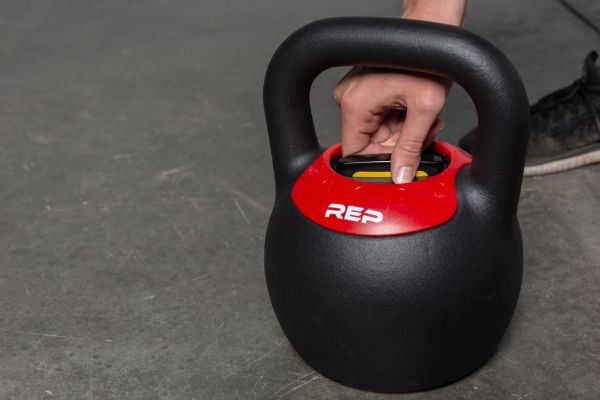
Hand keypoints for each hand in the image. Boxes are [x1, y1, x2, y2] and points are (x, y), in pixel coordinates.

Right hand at [333, 67, 449, 182]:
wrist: (432, 32)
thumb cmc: (428, 58)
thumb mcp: (425, 109)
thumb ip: (411, 147)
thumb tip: (401, 175)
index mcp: (355, 104)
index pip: (355, 152)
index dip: (379, 161)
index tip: (400, 161)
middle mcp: (349, 99)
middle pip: (371, 143)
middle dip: (400, 144)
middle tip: (424, 134)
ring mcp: (356, 94)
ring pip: (380, 134)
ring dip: (405, 132)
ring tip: (425, 118)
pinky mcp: (366, 92)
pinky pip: (382, 120)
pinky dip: (402, 121)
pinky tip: (415, 111)